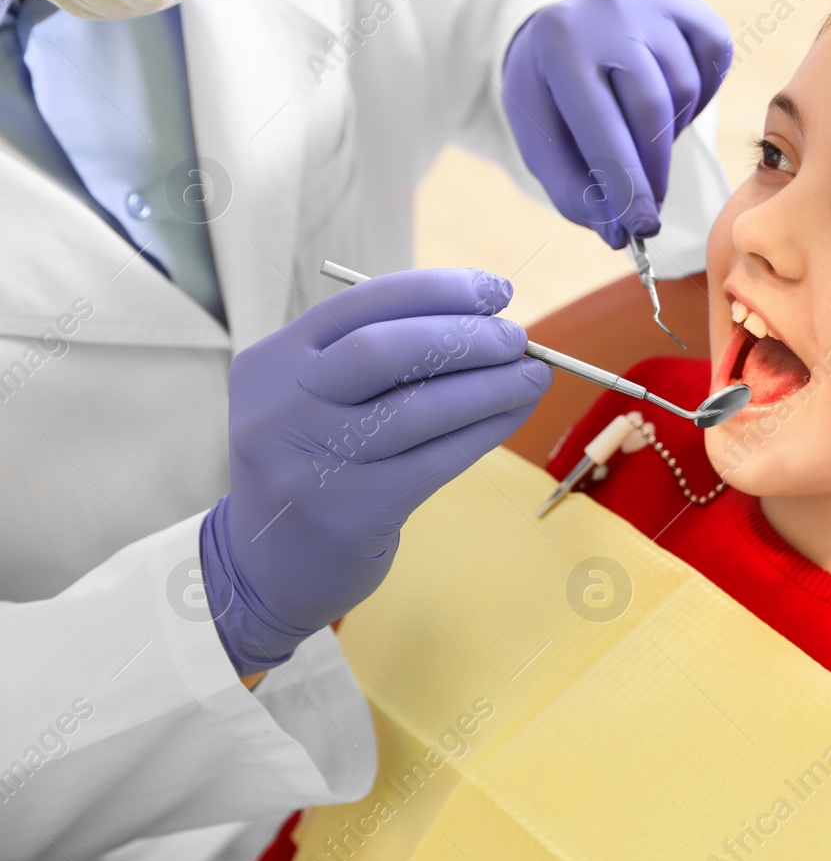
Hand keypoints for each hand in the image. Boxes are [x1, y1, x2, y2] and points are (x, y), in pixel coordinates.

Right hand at [200, 268, 552, 673]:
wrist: (267, 570)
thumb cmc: (315, 465)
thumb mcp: (316, 400)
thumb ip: (381, 358)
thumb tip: (486, 320)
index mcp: (273, 362)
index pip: (362, 304)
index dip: (438, 290)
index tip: (496, 291)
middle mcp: (281, 407)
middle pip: (386, 350)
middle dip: (466, 336)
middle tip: (517, 339)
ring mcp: (311, 464)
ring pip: (419, 408)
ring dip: (491, 386)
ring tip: (533, 376)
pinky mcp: (351, 513)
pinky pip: (437, 459)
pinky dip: (486, 430)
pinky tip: (514, 414)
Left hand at [501, 0, 732, 247]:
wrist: (571, 26)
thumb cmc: (556, 94)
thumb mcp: (542, 138)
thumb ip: (573, 190)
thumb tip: (619, 235)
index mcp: (557, 41)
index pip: (600, 124)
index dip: (625, 183)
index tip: (642, 227)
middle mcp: (606, 9)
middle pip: (651, 109)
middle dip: (653, 169)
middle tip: (650, 207)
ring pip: (684, 89)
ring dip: (670, 132)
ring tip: (644, 136)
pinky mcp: (688, 2)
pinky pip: (714, 61)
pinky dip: (700, 95)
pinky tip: (670, 102)